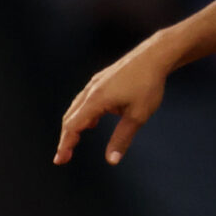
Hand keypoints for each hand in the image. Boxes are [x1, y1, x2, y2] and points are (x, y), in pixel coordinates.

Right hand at [55, 33, 175, 165]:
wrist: (156, 54)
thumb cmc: (148, 84)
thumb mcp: (138, 115)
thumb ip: (122, 139)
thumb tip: (112, 161)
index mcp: (96, 101)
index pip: (72, 126)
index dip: (65, 145)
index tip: (60, 160)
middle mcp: (90, 91)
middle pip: (69, 118)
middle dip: (66, 138)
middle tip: (65, 156)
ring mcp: (94, 84)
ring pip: (76, 108)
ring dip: (73, 126)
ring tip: (76, 140)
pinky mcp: (101, 80)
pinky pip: (84, 99)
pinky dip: (83, 114)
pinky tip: (93, 120)